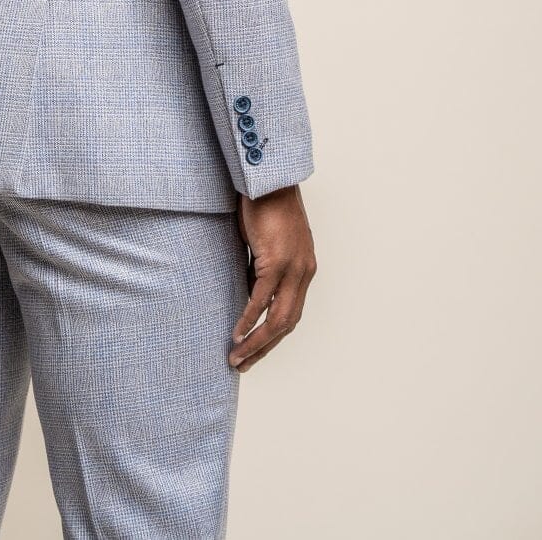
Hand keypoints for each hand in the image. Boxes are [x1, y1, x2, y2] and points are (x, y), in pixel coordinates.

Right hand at [229, 183, 315, 371]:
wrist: (269, 178)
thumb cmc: (265, 205)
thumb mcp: (266, 243)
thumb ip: (262, 269)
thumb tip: (249, 292)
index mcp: (304, 270)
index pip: (292, 314)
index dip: (274, 336)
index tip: (255, 351)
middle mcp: (303, 273)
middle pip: (287, 323)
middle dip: (264, 348)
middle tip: (243, 364)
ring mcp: (292, 268)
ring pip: (277, 318)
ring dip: (256, 342)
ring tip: (237, 357)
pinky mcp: (276, 261)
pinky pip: (261, 299)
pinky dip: (249, 319)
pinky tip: (237, 333)